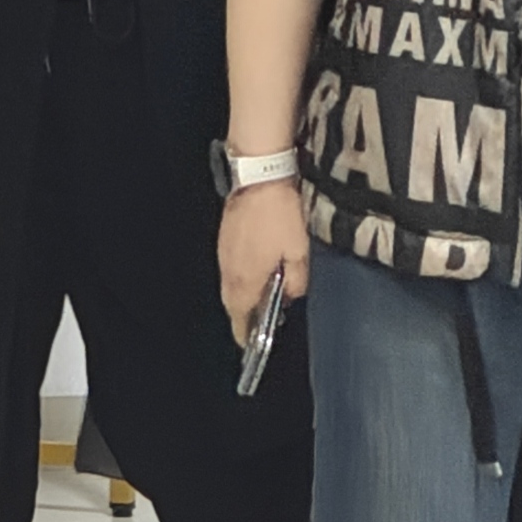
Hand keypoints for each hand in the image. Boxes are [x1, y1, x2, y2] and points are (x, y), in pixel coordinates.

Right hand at [218, 180, 310, 341]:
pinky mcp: (223, 239)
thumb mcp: (298, 251)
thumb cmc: (279, 216)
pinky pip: (228, 270)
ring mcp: (223, 254)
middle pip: (231, 305)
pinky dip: (238, 279)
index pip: (240, 317)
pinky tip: (253, 273)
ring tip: (258, 299)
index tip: (251, 344)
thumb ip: (296, 280)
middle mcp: (230, 271)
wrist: (259, 177)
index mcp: (246, 280)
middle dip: (243, 317)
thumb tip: (291, 296)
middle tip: (257, 323)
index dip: (245, 334)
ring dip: (241, 297)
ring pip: (229, 287)